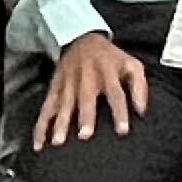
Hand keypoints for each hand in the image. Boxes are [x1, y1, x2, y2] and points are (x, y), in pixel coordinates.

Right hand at [34, 33, 148, 147]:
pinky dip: (41, 125)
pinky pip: (47, 107)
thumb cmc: (111, 59)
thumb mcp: (131, 65)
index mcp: (108, 72)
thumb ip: (139, 87)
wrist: (83, 39)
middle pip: (86, 98)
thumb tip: (142, 111)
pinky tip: (39, 143)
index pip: (116, 93)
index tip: (122, 130)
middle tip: (84, 135)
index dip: (120, 112)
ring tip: (58, 141)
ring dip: (60, 123)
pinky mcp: (55, 87)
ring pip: (64, 103)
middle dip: (85, 116)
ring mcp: (68, 82)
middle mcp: (87, 77)